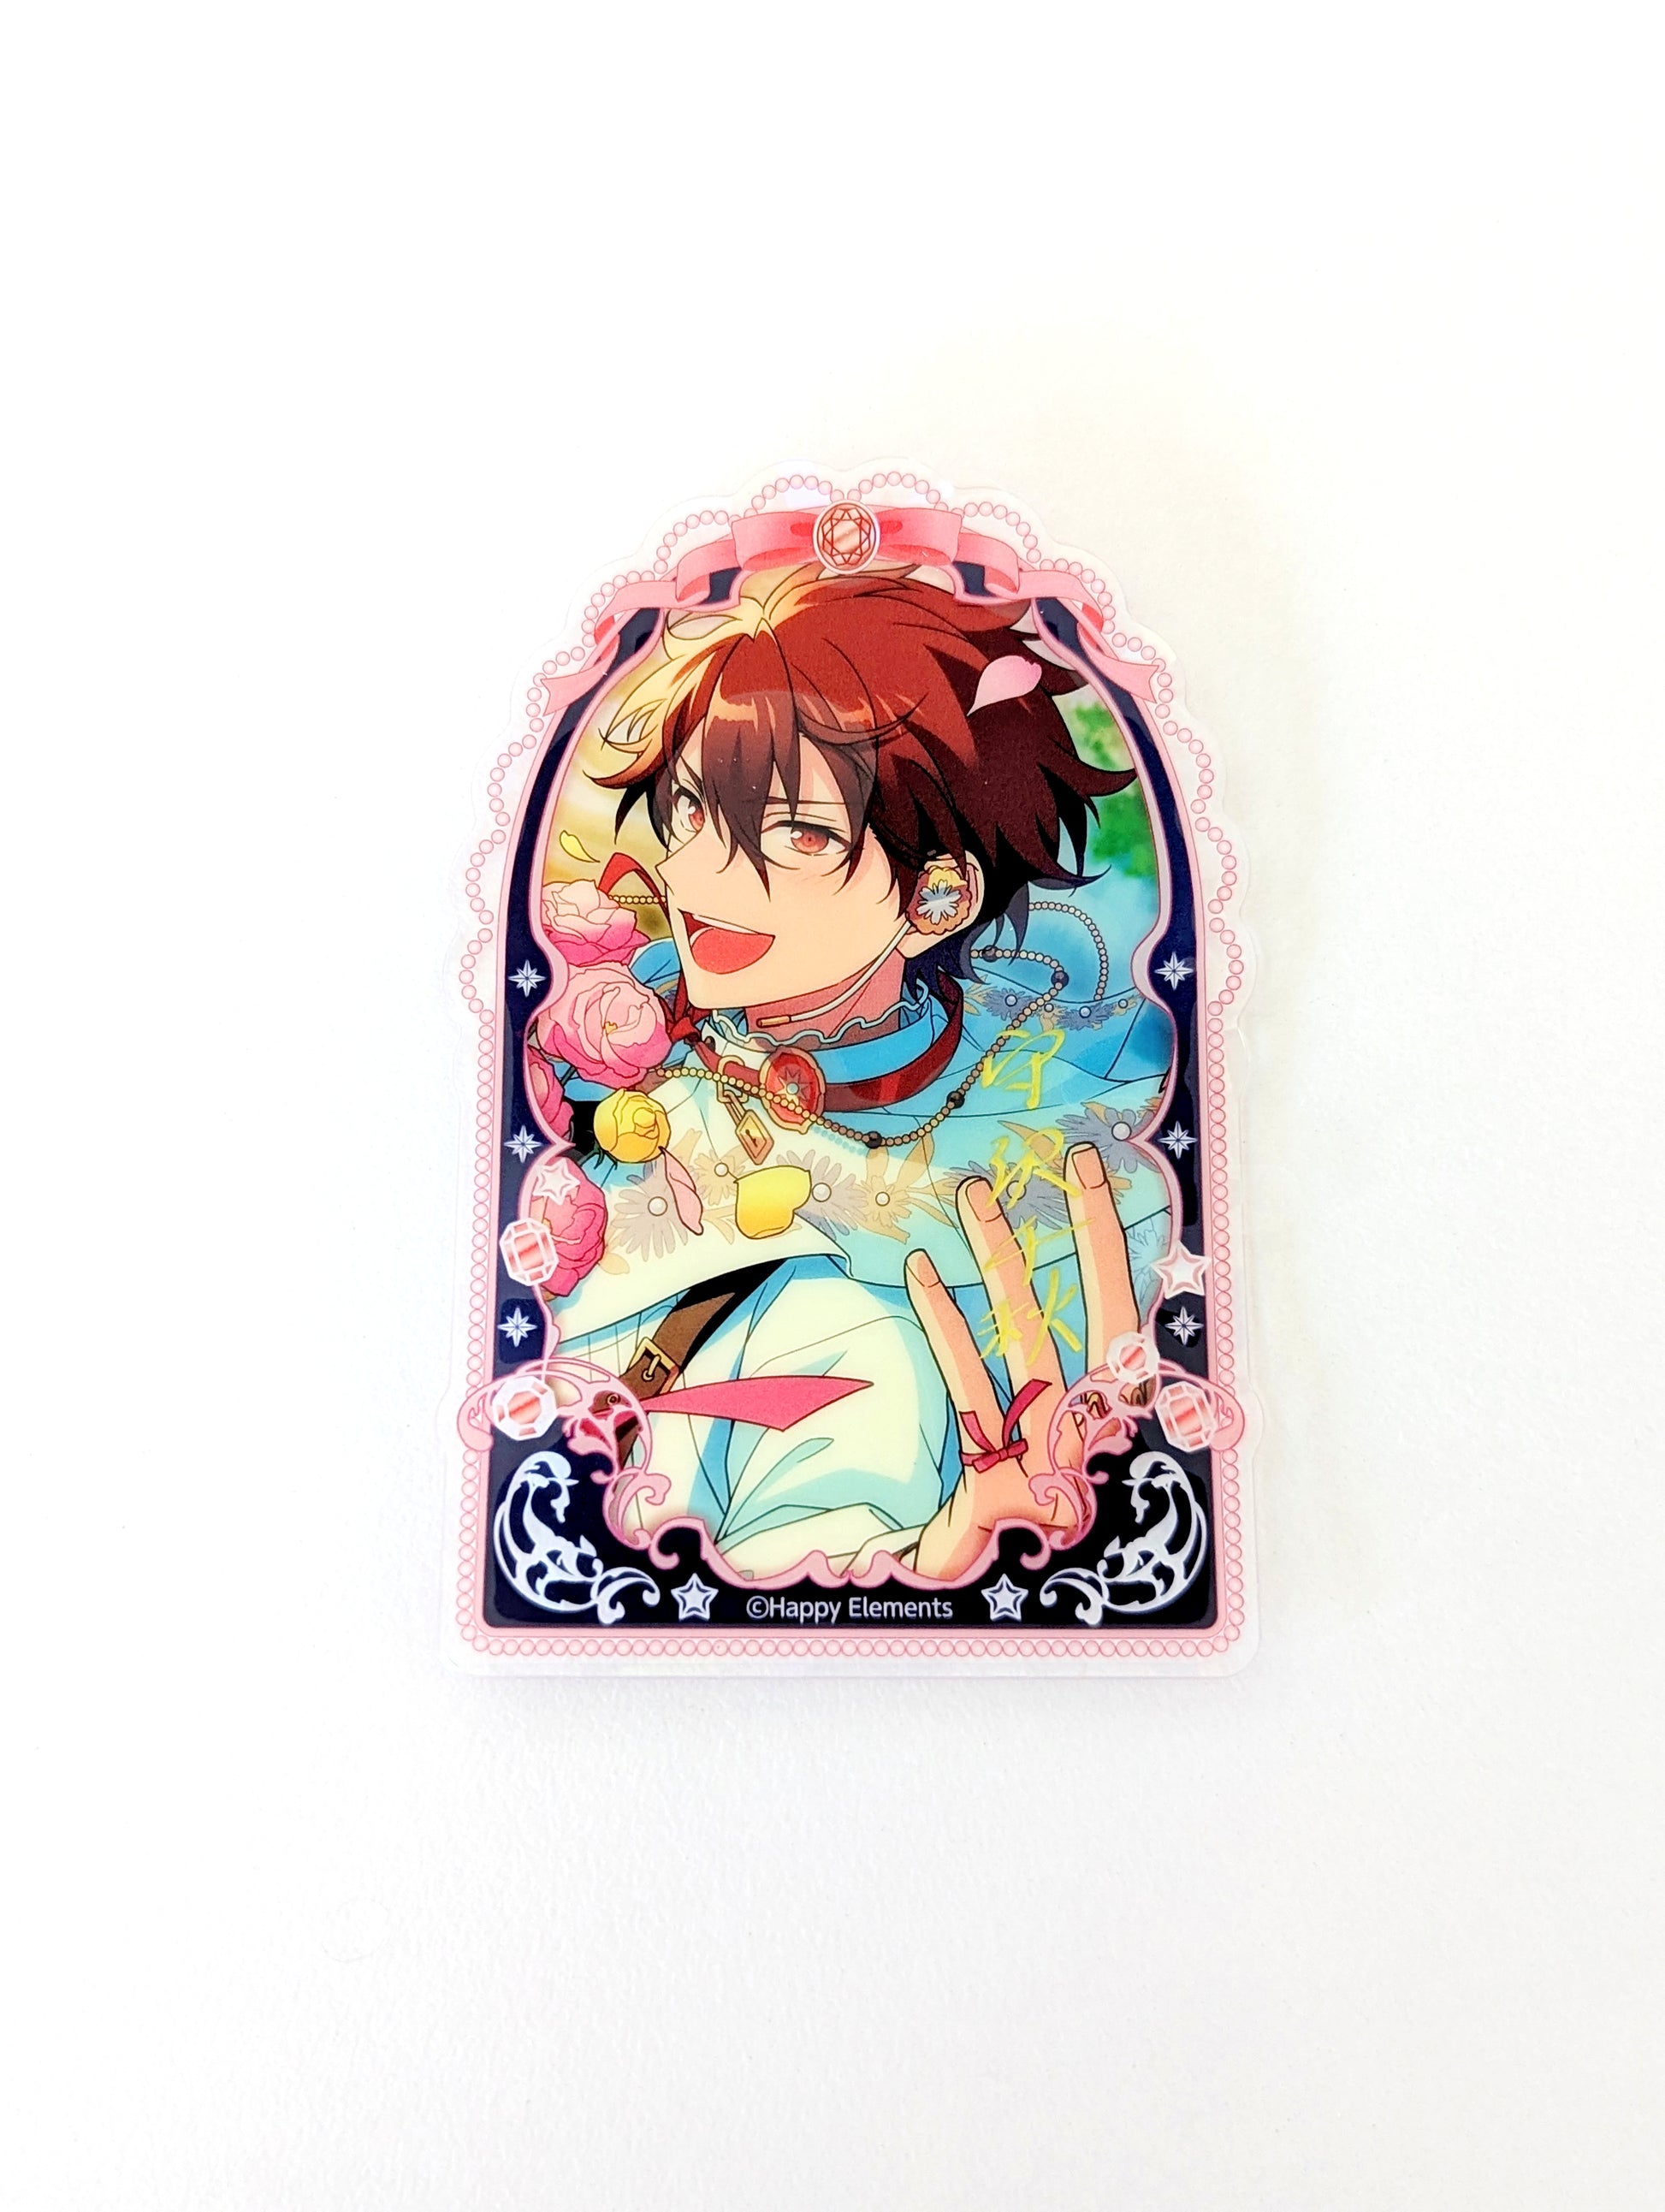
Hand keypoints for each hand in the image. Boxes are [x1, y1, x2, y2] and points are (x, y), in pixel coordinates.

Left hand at [907, 1144, 1138, 1582]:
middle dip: (1081, 1236)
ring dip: (1003, 1262)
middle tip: (1061, 1163)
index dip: (1108, 1240)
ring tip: (975, 1195)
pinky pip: (971, 1385)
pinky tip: (923, 1272)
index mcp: (1116, 1412)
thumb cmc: (1029, 1500)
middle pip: (1090, 1315)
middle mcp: (1092, 1427)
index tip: (1088, 1171)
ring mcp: (1048, 1452)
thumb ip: (1052, 1372)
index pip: (1125, 1311)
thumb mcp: (1052, 1436)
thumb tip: (1041, 1274)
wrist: (995, 1584)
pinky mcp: (999, 1478)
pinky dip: (947, 1324)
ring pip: (1028, 1339)